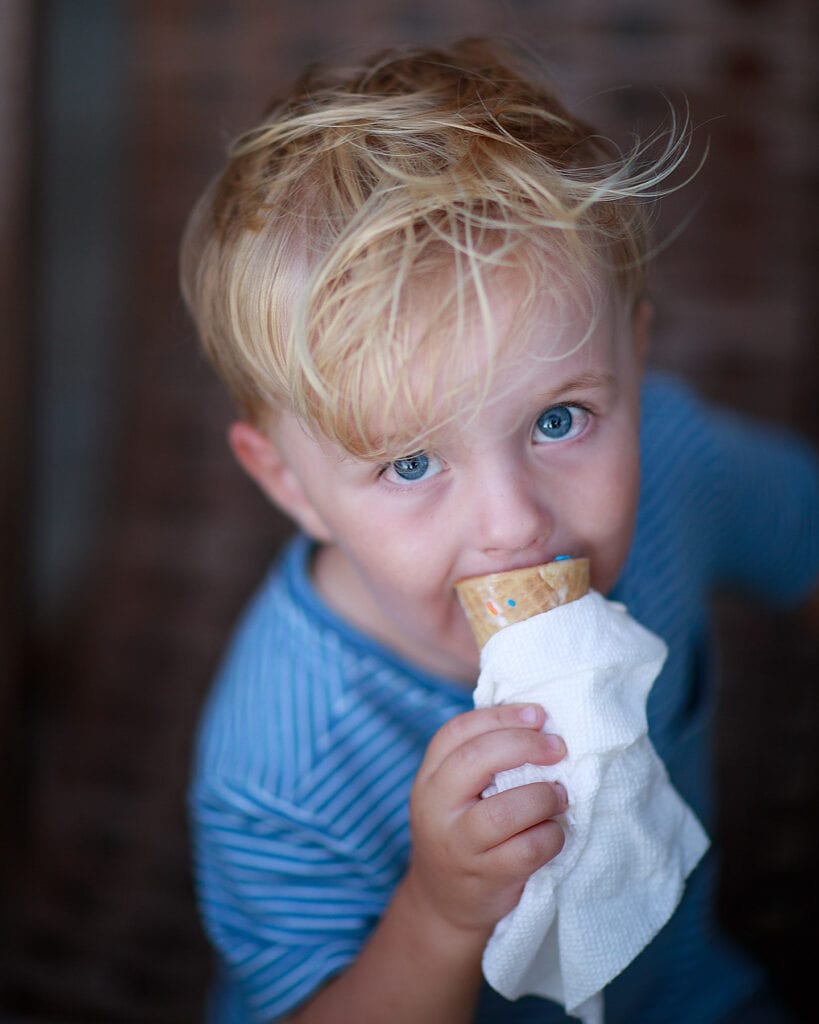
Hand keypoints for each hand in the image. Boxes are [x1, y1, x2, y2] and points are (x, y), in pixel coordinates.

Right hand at [405, 703, 566, 940]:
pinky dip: (551, 836)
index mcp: (429, 777)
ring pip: (504, 811)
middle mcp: (436, 807)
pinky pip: (526, 851)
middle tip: (558, 749)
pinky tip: (554, 832)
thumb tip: (538, 722)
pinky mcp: (484, 877)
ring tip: (559, 795)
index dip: (500, 716)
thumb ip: (482, 760)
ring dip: (542, 796)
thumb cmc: (463, 832)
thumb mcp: (455, 793)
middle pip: (476, 760)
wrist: (444, 902)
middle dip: (525, 746)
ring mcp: (458, 845)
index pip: (457, 731)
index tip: (538, 715)